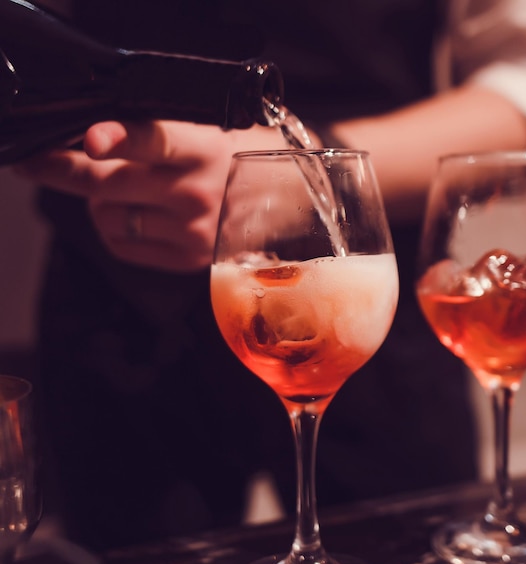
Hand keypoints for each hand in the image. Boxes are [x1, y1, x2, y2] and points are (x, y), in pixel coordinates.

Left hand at [14, 120, 286, 271]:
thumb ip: (150, 133)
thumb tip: (85, 144)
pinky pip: (121, 246)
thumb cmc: (229, 159)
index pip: (156, 139)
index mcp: (204, 149)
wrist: (276, 202)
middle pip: (109, 183)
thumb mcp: (201, 131)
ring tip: (127, 191)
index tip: (92, 139)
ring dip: (100, 201)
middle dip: (63, 170)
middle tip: (41, 161)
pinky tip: (136, 216)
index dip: (120, 137)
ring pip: (107, 216)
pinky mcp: (188, 261)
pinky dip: (113, 228)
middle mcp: (199, 194)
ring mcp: (194, 233)